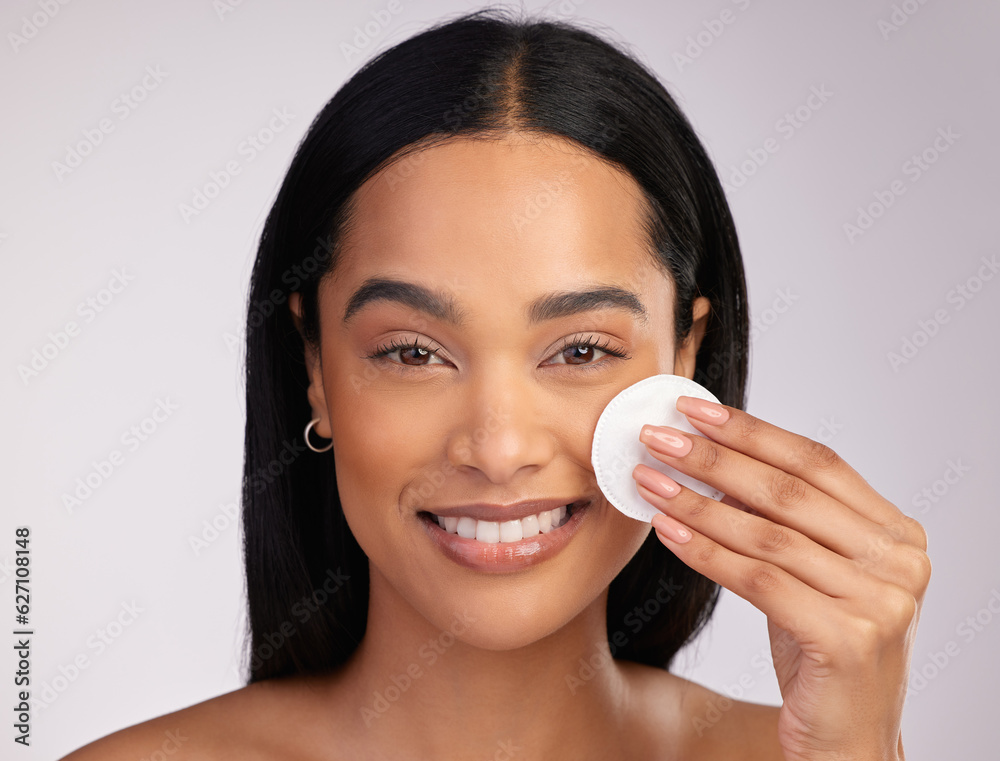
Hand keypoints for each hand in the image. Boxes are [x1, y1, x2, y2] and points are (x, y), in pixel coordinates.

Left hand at [631, 396, 930, 760]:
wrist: (848, 741)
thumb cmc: (821, 651)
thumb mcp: (810, 575)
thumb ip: (782, 522)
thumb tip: (710, 464)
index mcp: (896, 533)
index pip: (816, 462)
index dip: (752, 431)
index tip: (694, 410)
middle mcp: (900, 561)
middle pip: (789, 492)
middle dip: (714, 459)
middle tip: (656, 437)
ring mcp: (881, 600)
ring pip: (767, 534)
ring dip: (697, 503)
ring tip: (649, 481)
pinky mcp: (849, 638)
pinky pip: (759, 580)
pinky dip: (706, 552)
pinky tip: (667, 532)